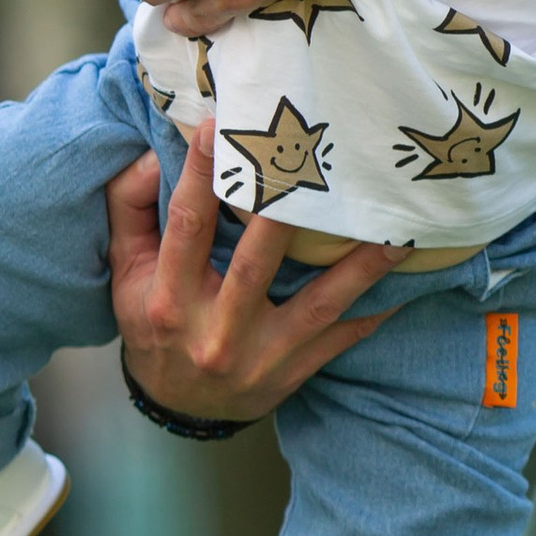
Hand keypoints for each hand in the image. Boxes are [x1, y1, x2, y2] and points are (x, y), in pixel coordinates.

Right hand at [106, 125, 401, 418]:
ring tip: (397, 230)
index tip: (221, 126)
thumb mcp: (127, 273)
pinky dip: (376, 311)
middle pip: (256, 264)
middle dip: (286, 214)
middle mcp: (215, 331)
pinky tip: (409, 282)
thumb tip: (154, 156)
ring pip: (318, 305)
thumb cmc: (155, 323)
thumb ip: (129, 209)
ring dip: (361, 267)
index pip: (187, 227)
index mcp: (169, 300)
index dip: (203, 176)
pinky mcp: (293, 372)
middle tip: (318, 163)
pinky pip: (342, 339)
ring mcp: (260, 356)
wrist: (178, 408)